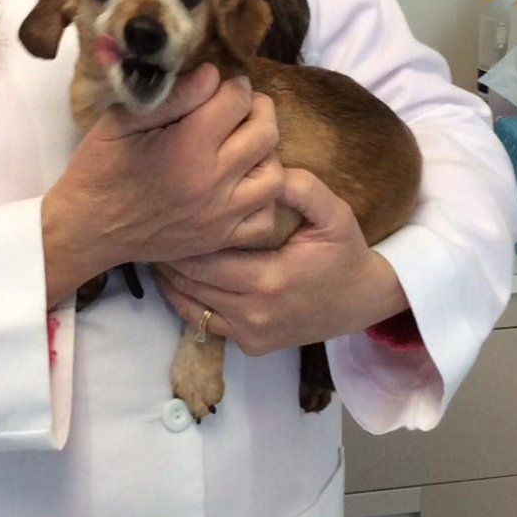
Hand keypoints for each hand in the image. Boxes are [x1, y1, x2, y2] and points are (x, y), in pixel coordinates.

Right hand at [41, 65, 283, 306]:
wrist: (88, 228)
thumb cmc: (100, 169)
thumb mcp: (123, 121)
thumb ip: (172, 96)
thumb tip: (213, 74)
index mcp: (187, 146)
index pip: (237, 99)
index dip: (231, 85)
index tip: (219, 87)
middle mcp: (213, 181)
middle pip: (265, 132)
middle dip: (256, 110)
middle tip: (237, 109)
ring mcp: (221, 215)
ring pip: (275, 175)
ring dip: (264, 154)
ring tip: (242, 146)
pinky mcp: (220, 239)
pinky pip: (266, 217)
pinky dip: (262, 198)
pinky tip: (242, 185)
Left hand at [154, 169, 409, 355]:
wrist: (365, 299)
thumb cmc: (345, 252)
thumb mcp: (333, 213)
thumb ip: (302, 188)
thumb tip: (268, 171)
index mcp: (269, 278)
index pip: (205, 259)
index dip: (180, 239)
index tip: (165, 215)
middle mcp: (254, 312)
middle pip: (191, 283)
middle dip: (168, 258)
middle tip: (151, 230)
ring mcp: (252, 334)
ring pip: (192, 306)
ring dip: (171, 281)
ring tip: (156, 252)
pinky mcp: (252, 346)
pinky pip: (206, 326)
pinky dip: (187, 303)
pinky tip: (175, 280)